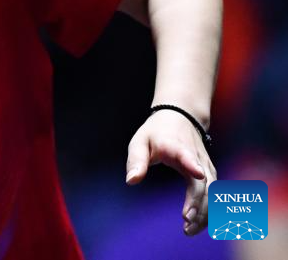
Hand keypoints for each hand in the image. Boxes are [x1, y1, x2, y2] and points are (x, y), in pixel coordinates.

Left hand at [125, 109, 216, 235]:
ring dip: (206, 212)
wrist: (180, 116)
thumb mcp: (139, 141)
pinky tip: (200, 225)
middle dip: (198, 204)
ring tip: (190, 230)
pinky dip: (211, 210)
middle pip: (203, 182)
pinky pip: (215, 194)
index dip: (192, 163)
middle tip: (186, 223)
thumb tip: (131, 181)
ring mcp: (206, 166)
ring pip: (212, 192)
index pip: (186, 155)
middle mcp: (196, 157)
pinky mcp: (210, 173)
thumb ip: (136, 161)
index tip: (197, 172)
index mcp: (177, 147)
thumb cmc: (156, 132)